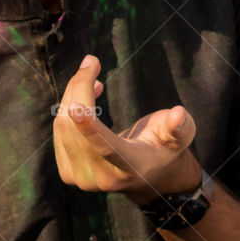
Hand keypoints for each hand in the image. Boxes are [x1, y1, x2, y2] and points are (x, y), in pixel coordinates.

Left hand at [53, 56, 200, 203]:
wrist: (146, 175)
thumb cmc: (164, 147)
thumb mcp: (180, 136)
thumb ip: (180, 126)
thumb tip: (178, 114)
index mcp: (129, 168)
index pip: (105, 148)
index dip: (90, 128)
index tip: (75, 107)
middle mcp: (102, 178)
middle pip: (77, 128)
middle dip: (80, 87)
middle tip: (92, 61)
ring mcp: (81, 179)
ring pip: (63, 126)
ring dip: (74, 95)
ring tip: (95, 80)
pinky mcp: (67, 173)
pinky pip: (59, 132)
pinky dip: (68, 108)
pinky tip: (84, 102)